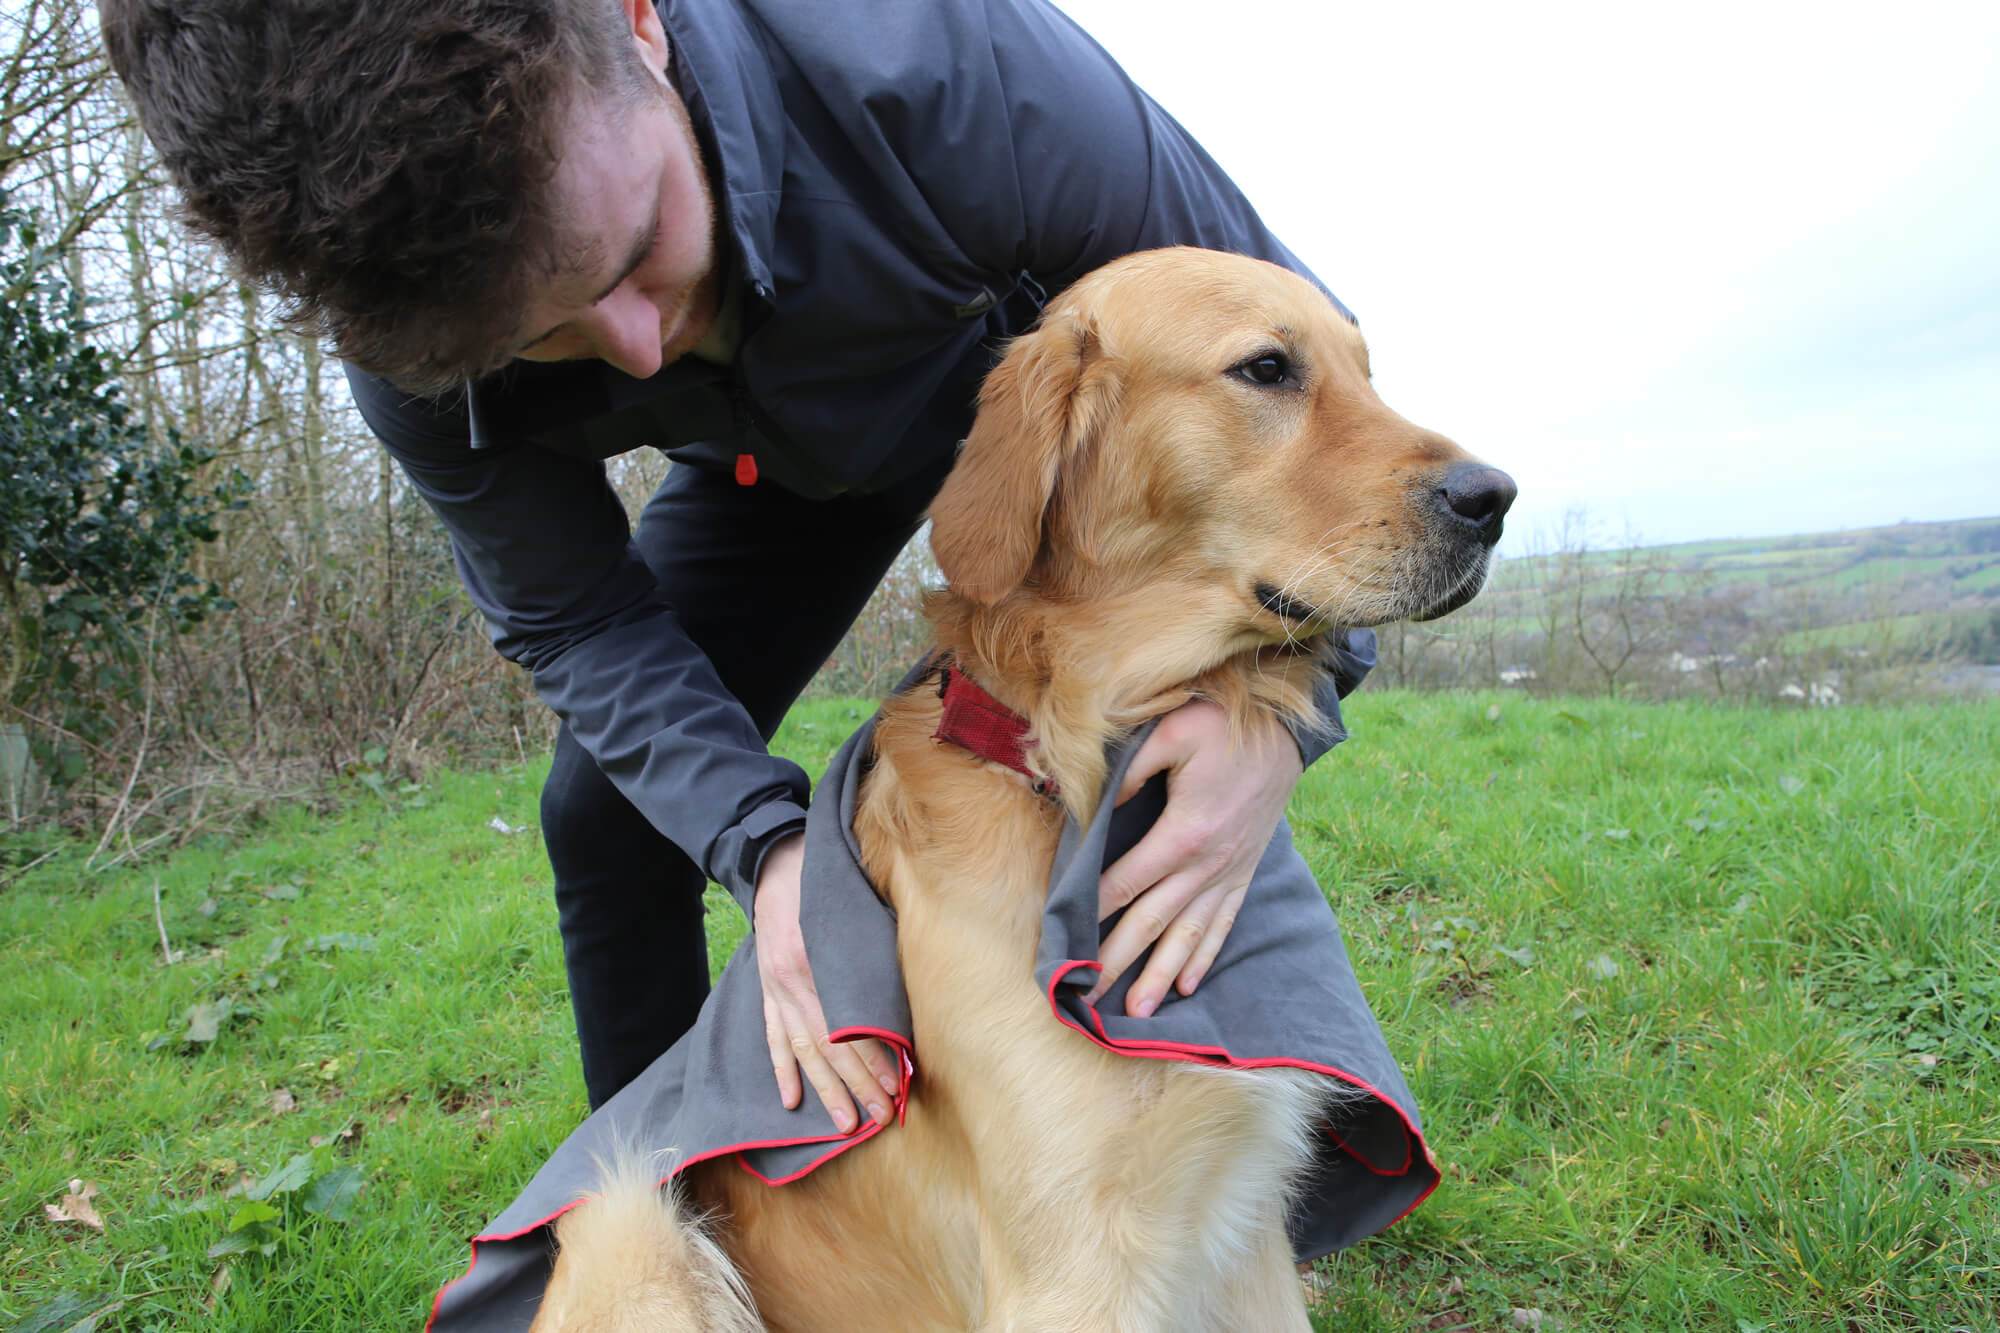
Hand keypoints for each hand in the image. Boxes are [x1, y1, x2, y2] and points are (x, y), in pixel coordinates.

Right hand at [752, 833, 898, 1131]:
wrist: (777, 861)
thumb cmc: (829, 883)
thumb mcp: (859, 908)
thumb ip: (878, 949)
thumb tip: (918, 989)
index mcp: (818, 961)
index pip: (849, 1024)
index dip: (875, 1058)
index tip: (899, 1085)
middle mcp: (792, 982)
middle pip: (828, 1047)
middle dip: (857, 1086)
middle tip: (881, 1117)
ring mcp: (774, 989)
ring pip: (801, 1051)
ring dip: (824, 1090)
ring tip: (844, 1123)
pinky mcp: (765, 990)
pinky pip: (772, 1037)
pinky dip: (782, 1070)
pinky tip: (791, 1101)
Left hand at [1085, 700, 1301, 1017]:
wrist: (1287, 735)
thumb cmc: (1225, 727)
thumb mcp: (1174, 730)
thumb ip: (1131, 768)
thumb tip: (1097, 805)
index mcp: (1185, 833)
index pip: (1127, 881)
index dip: (1094, 911)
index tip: (1067, 941)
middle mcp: (1207, 865)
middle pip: (1153, 921)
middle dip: (1118, 960)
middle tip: (1088, 995)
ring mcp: (1228, 874)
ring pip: (1189, 935)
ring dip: (1162, 974)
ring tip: (1138, 1011)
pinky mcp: (1243, 874)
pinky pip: (1222, 924)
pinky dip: (1204, 957)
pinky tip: (1187, 986)